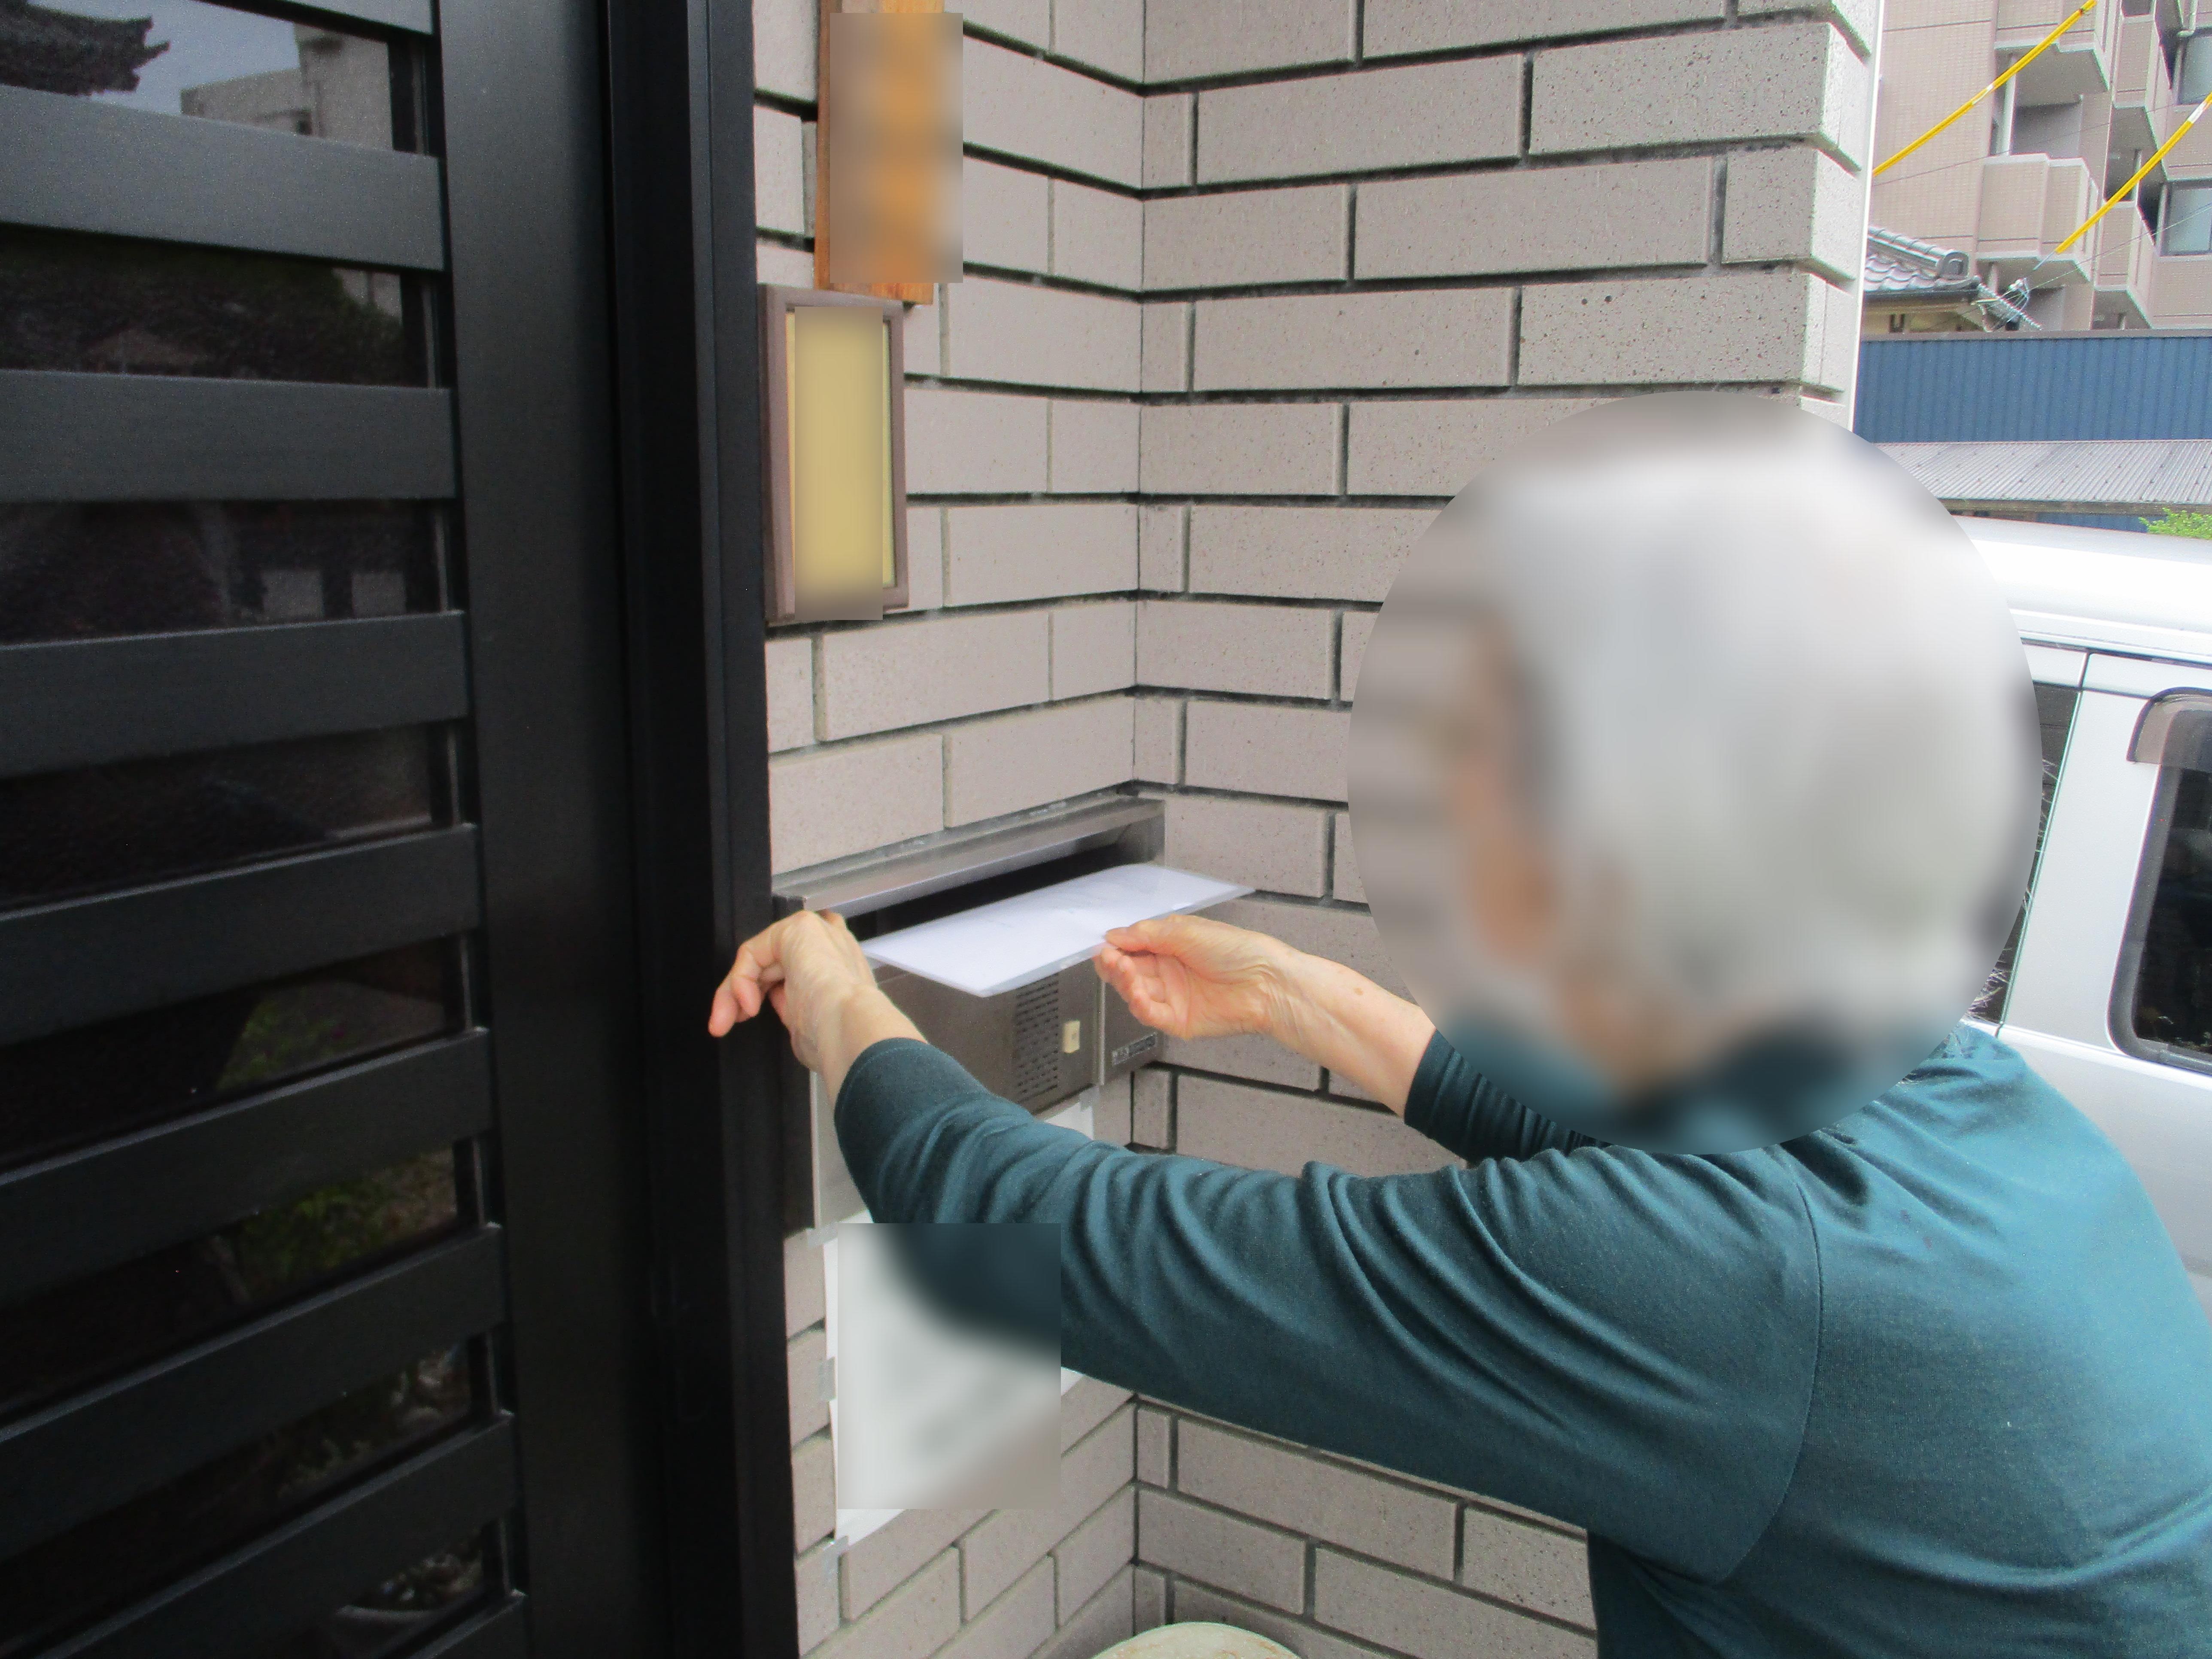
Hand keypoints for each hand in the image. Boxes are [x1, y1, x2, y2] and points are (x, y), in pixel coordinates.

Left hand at [709, 911, 921, 1091]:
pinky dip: (742, 980)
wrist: (850, 1030)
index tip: (748, 1019)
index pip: (795, 969)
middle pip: (771, 963)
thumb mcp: (808, 1025)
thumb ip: (794, 1006)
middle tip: (725, 1023)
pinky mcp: (798, 928)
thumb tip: (784, 1005)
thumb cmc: (838, 1037)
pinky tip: (748, 1004)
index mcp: (840, 972)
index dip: (767, 993)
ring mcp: (818, 934)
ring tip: (727, 1019)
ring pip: (758, 958)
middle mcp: (832, 947)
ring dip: (734, 991)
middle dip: (743, 994)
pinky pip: (754, 952)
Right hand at [1093, 914, 1296, 1042]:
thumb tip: (1114, 935)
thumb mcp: (1187, 932)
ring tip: (1125, 971)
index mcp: (1170, 947)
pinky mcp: (1179, 1020)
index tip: (1105, 946)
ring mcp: (1173, 997)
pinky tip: (1136, 993)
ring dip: (1125, 982)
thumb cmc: (1236, 950)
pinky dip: (1139, 1005)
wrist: (1266, 982)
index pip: (1132, 948)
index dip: (1116, 948)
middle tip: (1110, 959)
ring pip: (1135, 992)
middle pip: (1128, 972)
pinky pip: (1151, 1014)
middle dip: (1115, 965)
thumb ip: (1148, 934)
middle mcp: (1168, 972)